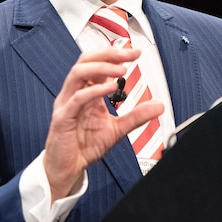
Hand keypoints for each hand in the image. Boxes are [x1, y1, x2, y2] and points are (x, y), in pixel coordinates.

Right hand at [42, 46, 163, 200]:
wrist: (67, 168)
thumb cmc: (84, 146)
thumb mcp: (118, 129)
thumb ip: (137, 116)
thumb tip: (158, 105)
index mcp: (86, 92)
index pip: (99, 64)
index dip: (116, 55)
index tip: (135, 53)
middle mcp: (75, 93)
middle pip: (86, 61)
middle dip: (109, 54)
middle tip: (129, 54)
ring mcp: (66, 104)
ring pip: (78, 74)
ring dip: (101, 68)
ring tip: (122, 69)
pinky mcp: (63, 118)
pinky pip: (76, 99)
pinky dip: (94, 91)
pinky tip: (110, 88)